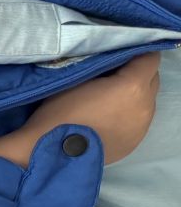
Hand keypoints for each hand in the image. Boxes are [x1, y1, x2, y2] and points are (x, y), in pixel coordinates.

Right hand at [0, 53, 162, 167]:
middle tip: (114, 74)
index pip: (150, 58)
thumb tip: (113, 61)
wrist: (54, 153)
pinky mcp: (135, 142)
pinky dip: (129, 115)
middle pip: (153, 79)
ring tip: (111, 100)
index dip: (136, 52)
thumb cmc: (61, 113)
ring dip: (135, 96)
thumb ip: (103, 67)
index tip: (120, 54)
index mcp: (133, 85)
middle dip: (138, 73)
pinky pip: (139, 120)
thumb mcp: (78, 79)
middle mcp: (145, 105)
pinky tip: (109, 119)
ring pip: (147, 101)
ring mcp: (142, 126)